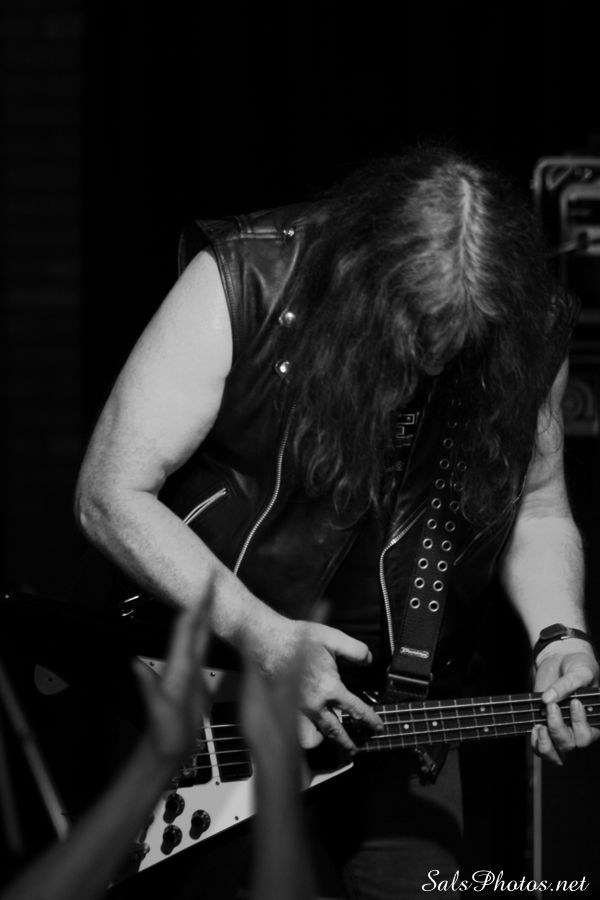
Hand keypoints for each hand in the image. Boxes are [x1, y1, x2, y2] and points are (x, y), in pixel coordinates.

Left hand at [132, 601, 210, 764]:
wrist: (165, 752)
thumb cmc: (163, 734)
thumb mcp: (157, 711)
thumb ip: (147, 688)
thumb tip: (134, 664)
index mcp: (178, 666)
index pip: (186, 629)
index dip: (195, 607)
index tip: (204, 586)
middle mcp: (183, 664)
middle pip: (193, 627)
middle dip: (202, 603)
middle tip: (212, 580)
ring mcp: (190, 671)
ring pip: (199, 636)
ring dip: (205, 615)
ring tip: (214, 597)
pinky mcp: (197, 681)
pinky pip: (204, 650)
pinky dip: (209, 635)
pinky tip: (213, 630)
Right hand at [243, 615, 382, 751]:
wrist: (265, 640)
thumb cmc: (297, 638)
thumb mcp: (332, 637)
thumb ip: (355, 649)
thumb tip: (369, 660)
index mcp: (329, 687)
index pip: (355, 710)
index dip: (369, 720)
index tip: (377, 728)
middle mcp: (314, 704)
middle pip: (335, 732)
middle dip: (347, 744)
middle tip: (355, 750)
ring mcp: (297, 709)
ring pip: (312, 737)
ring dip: (321, 740)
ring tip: (327, 739)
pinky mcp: (283, 708)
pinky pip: (295, 730)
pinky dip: (302, 732)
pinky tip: (306, 727)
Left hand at [532, 638, 599, 764]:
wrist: (563, 659)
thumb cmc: (578, 666)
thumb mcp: (579, 671)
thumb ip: (566, 685)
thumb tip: (548, 699)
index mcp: (592, 721)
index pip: (587, 736)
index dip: (579, 723)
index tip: (574, 702)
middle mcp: (576, 730)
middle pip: (569, 745)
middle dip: (558, 728)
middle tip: (551, 706)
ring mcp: (558, 730)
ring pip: (555, 755)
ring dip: (545, 744)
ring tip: (540, 726)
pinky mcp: (543, 726)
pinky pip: (540, 748)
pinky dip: (536, 743)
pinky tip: (534, 727)